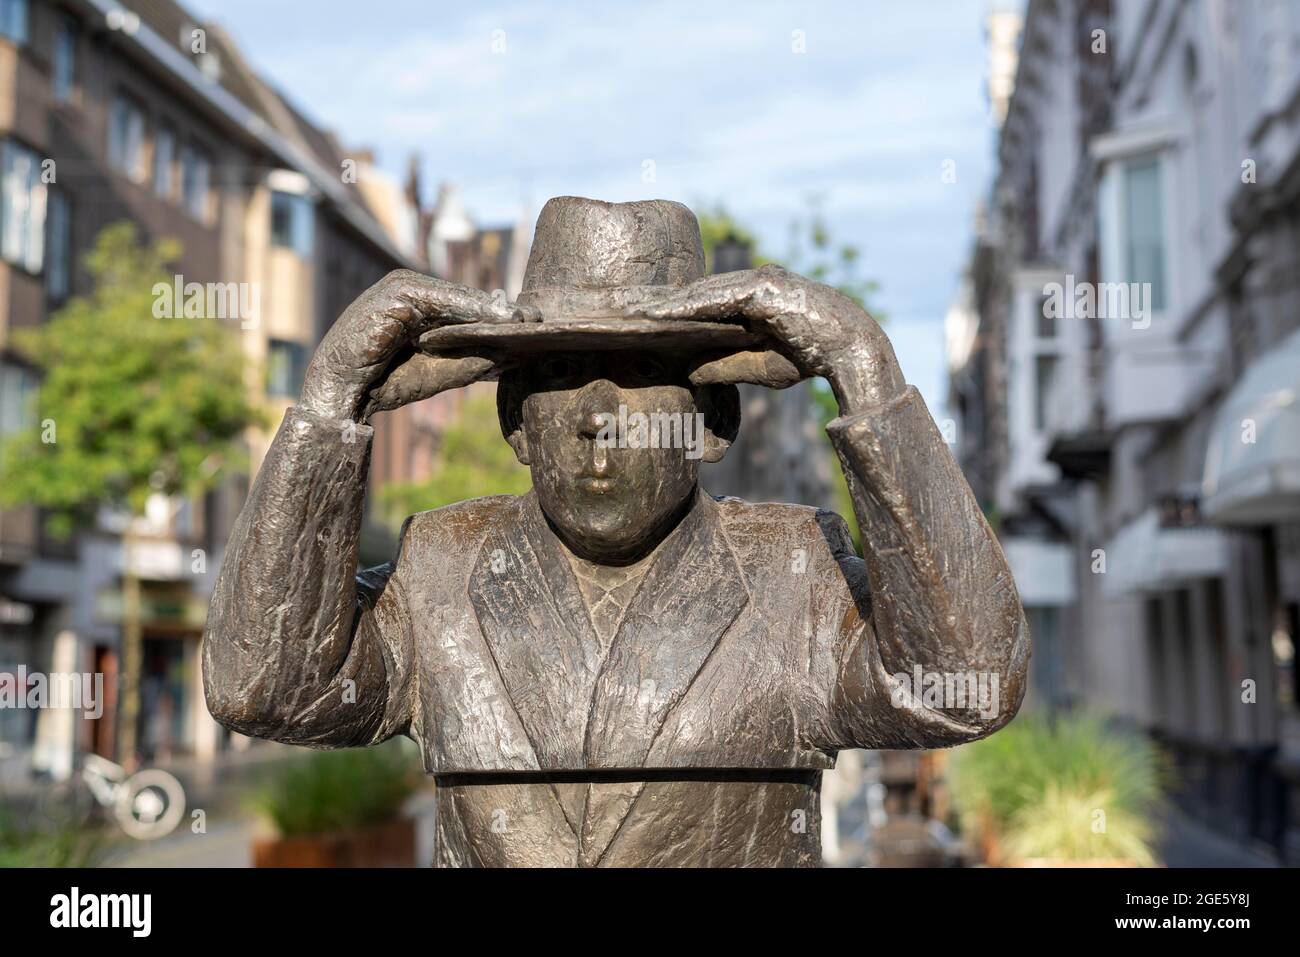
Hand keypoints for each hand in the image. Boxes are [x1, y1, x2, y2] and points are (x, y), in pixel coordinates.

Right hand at [300, 270, 528, 421]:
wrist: (342, 392)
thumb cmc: (387, 383)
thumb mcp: (438, 371)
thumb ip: (470, 360)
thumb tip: (510, 355)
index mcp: (423, 305)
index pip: (469, 308)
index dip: (500, 317)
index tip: (534, 326)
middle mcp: (414, 289)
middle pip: (468, 300)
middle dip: (502, 311)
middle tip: (538, 320)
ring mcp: (403, 286)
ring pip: (458, 297)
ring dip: (492, 309)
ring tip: (525, 320)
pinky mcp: (396, 291)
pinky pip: (440, 299)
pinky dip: (469, 308)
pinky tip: (497, 316)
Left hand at [634, 264, 903, 408]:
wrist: (851, 349)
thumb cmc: (809, 357)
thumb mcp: (759, 365)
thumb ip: (724, 365)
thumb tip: (687, 372)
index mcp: (752, 296)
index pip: (702, 301)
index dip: (669, 309)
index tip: (637, 319)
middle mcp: (754, 281)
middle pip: (696, 290)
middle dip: (659, 301)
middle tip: (620, 311)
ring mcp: (760, 280)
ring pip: (702, 291)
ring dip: (666, 303)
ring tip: (630, 314)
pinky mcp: (765, 287)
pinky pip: (718, 297)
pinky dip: (688, 306)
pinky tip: (661, 314)